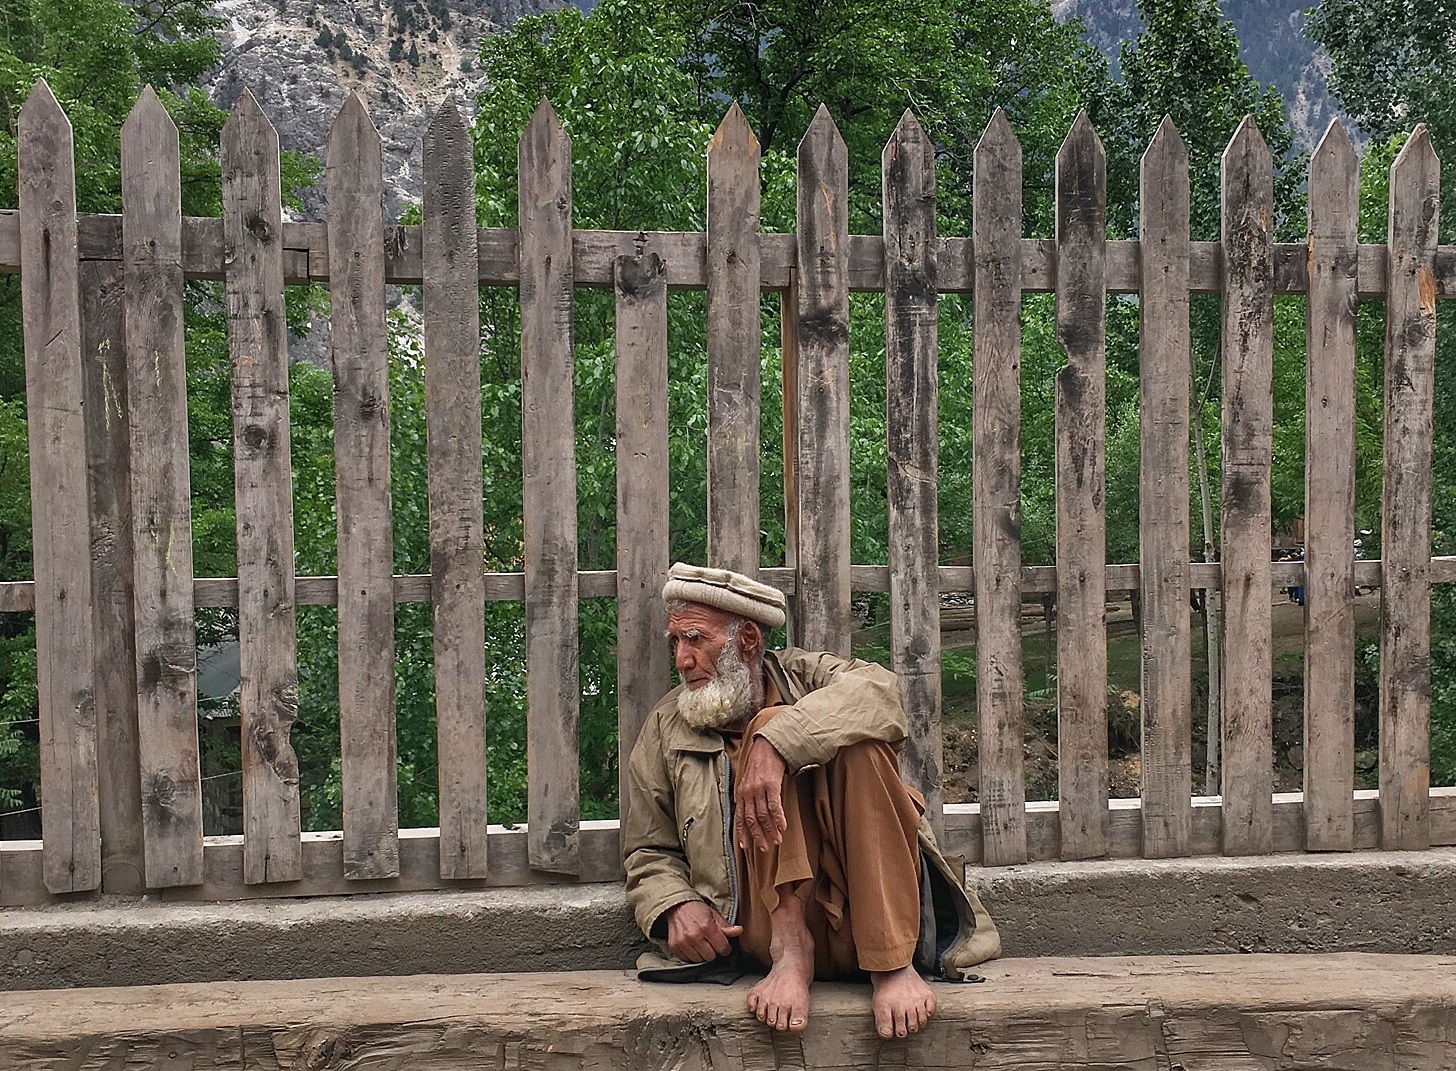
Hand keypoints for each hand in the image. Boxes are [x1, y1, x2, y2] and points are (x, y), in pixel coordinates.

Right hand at [665, 900, 742, 961]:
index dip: (725, 947)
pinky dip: (691, 955)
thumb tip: (739, 930)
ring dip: (702, 954)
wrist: (677, 906)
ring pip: (699, 960)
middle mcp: (694, 935)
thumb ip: (726, 926)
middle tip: (710, 943)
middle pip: (711, 957)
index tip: (723, 944)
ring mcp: (683, 942)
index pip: (723, 948)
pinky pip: (687, 960)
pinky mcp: (674, 947)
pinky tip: (692, 946)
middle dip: (713, 951)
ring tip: (701, 944)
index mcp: (706, 926)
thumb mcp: (714, 915)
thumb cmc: (697, 910)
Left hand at [736, 735, 788, 852]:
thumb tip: (751, 814)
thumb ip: (748, 797)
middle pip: (751, 819)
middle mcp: (748, 792)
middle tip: (764, 848)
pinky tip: (782, 827)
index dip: (742, 832)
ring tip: (777, 840)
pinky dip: (778, 818)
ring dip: (770, 830)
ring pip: (763, 815)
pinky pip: (774, 806)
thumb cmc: (759, 765)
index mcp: (741, 793)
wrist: (768, 747)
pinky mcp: (771, 784)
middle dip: (757, 835)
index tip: (745, 846)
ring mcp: (759, 789)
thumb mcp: (748, 781)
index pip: (739, 817)